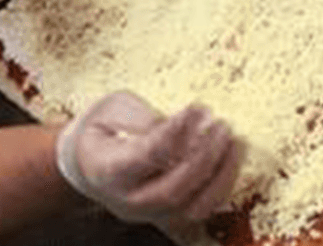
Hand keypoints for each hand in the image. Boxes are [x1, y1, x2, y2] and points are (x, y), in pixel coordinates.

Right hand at [56, 92, 241, 230]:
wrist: (88, 162)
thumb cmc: (100, 130)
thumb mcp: (110, 109)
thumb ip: (140, 116)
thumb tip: (176, 125)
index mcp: (106, 171)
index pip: (146, 156)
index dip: (175, 132)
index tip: (196, 108)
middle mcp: (128, 200)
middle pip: (173, 188)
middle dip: (203, 155)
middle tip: (219, 124)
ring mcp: (151, 213)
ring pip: (194, 205)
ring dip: (220, 172)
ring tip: (234, 138)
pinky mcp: (171, 215)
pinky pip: (204, 206)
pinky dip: (223, 180)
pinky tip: (233, 152)